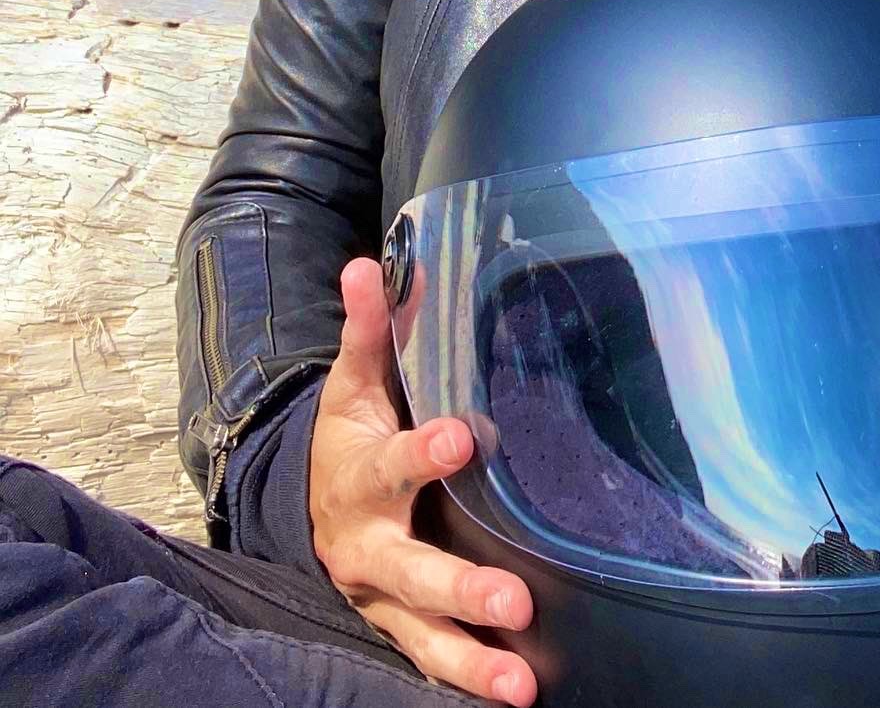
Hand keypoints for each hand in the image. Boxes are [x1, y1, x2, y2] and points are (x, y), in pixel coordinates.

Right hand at [309, 257, 536, 704]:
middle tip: (514, 599)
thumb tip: (366, 263)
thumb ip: (369, 327)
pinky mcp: (399, 627)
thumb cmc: (352, 433)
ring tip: (522, 685)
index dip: (425, 452)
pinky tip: (518, 696)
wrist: (310, 503)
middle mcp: (369, 546)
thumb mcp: (356, 381)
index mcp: (362, 476)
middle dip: (460, 588)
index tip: (461, 437)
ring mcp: (382, 597)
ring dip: (471, 662)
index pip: (394, 463)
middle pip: (412, 573)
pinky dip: (467, 682)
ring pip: (423, 637)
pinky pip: (432, 661)